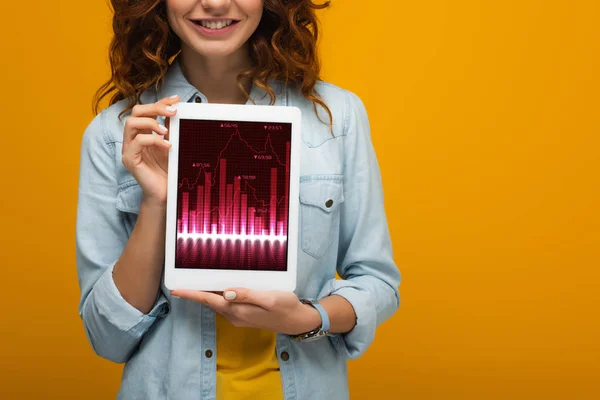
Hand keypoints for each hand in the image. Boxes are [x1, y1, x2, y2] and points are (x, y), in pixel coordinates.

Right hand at [121, 95, 179, 205]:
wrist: (166, 193)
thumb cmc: (169, 170)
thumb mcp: (172, 144)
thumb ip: (170, 129)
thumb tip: (177, 108)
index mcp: (142, 133)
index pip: (146, 110)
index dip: (160, 102)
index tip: (177, 99)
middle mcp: (132, 139)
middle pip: (135, 111)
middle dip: (155, 107)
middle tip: (172, 112)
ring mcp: (128, 149)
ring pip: (131, 123)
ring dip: (151, 123)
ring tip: (166, 131)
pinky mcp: (129, 160)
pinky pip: (137, 142)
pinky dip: (153, 140)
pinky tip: (167, 146)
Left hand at [171, 288, 321, 334]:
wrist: (297, 321)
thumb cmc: (285, 307)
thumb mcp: (269, 298)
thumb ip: (247, 295)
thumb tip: (225, 293)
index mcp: (238, 310)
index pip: (209, 300)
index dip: (191, 294)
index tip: (175, 291)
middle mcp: (235, 315)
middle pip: (210, 302)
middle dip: (196, 292)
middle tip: (184, 279)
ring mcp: (240, 316)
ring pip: (217, 303)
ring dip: (207, 293)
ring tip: (198, 280)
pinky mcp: (246, 314)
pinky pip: (226, 304)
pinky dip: (219, 294)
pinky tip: (221, 286)